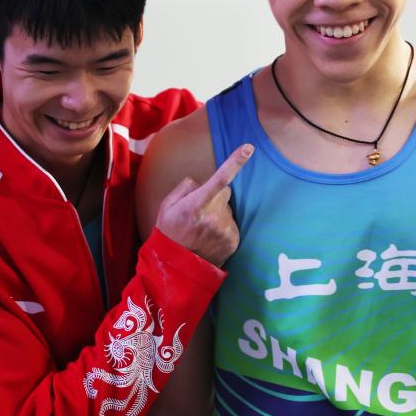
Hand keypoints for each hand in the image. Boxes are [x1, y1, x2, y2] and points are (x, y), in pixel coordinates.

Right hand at [155, 144, 253, 266]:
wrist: (176, 267)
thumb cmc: (169, 233)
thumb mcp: (166, 207)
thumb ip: (184, 188)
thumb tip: (200, 183)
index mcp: (196, 204)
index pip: (220, 178)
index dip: (235, 162)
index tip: (249, 148)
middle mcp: (214, 216)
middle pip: (225, 192)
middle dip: (215, 197)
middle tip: (198, 212)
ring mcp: (225, 229)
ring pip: (228, 210)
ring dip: (218, 214)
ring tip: (202, 229)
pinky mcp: (233, 240)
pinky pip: (232, 224)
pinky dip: (223, 228)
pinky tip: (210, 238)